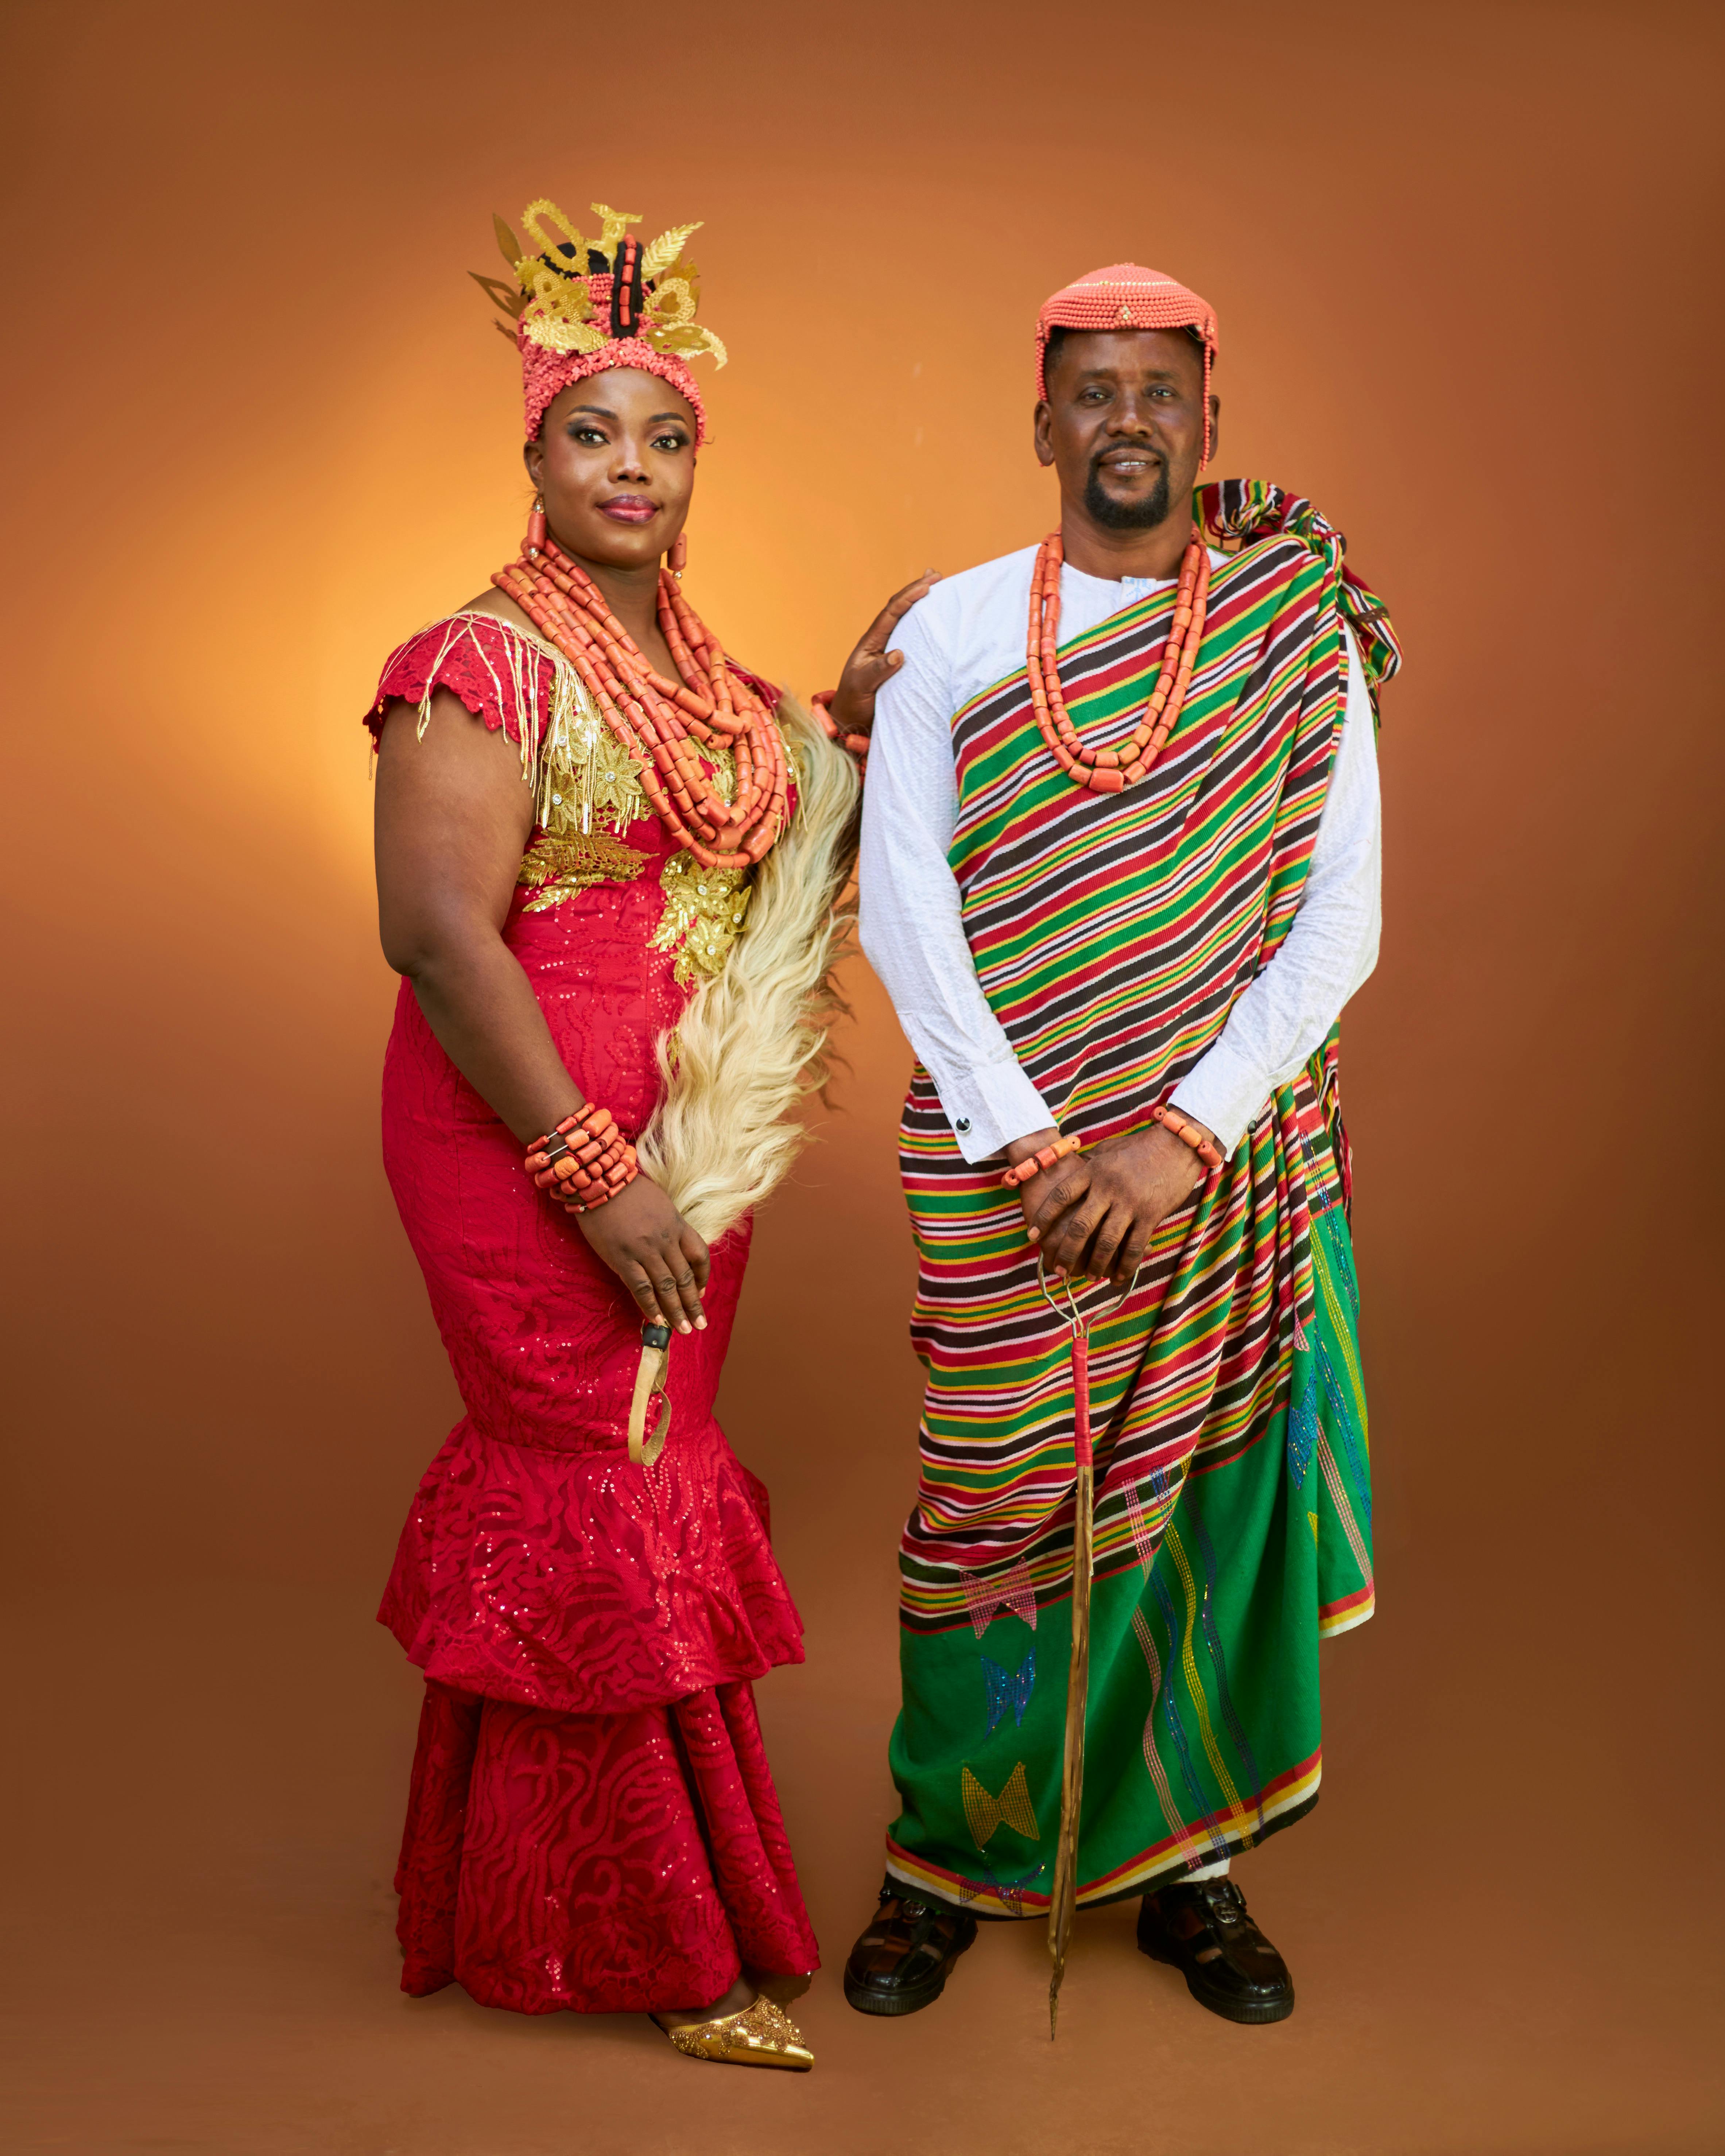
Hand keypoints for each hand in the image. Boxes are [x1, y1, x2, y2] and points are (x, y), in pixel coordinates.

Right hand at [574, 1173, 710, 1334]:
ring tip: (683, 1329)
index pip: (700, 1255)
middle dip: (693, 1304)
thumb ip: (669, 1225)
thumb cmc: (628, 1189)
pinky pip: (641, 1288)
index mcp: (677, 1224)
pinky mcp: (623, 1259)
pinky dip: (650, 1307)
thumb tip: (673, 1247)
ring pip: (666, 1287)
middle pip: (684, 1277)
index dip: (703, 1277)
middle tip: (699, 1324)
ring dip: (676, 1311)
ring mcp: (645, 1251)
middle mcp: (665, 1240)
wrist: (599, 1180)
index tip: (701, 1292)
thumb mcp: (660, 1203)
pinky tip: (656, 1321)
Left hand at [826, 569, 940, 738]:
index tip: (927, 585)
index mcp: (871, 643)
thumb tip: (899, 654)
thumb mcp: (861, 686)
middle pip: (899, 609)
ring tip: (935, 585)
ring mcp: (889, 651)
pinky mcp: (899, 664)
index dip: (908, 597)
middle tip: (936, 575)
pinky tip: (934, 620)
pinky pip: (914, 639)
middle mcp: (881, 642)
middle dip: (916, 590)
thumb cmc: (853, 702)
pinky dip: (924, 626)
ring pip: (907, 621)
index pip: (891, 613)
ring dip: (920, 604)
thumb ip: (878, 671)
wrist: (850, 720)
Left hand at [1011, 1120, 1216, 1288]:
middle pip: (1080, 1226)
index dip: (1044, 1217)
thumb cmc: (1139, 1147)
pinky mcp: (1151, 1214)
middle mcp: (1108, 1188)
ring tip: (1089, 1276)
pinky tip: (1118, 1277)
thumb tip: (1070, 1178)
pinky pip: (1135, 1247)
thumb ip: (1088, 1166)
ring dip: (1095, 1264)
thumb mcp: (1107, 1151)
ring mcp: (1130, 1203)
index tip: (1032, 1235)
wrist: (1177, 1144)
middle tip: (1059, 1269)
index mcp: (1093, 1171)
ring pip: (1106, 1242)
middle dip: (1067, 1252)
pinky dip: (1125, 1266)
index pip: (1061, 1196)